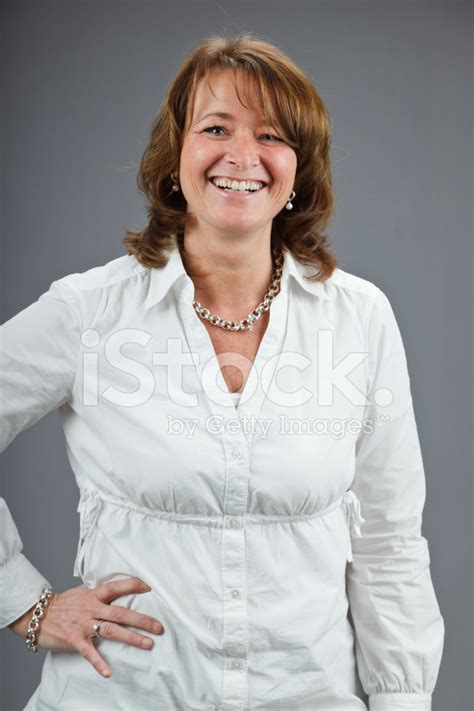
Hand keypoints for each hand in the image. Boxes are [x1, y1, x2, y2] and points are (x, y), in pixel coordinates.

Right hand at [8, 577, 163, 677]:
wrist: (39, 615)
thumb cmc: (63, 604)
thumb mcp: (82, 592)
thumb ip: (99, 592)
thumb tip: (117, 588)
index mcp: (94, 595)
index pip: (117, 586)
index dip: (133, 585)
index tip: (149, 588)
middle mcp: (92, 608)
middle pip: (121, 613)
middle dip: (142, 620)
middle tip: (159, 627)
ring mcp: (84, 625)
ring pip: (112, 631)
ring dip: (131, 638)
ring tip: (148, 644)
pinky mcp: (75, 640)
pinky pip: (89, 653)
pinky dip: (99, 663)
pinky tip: (109, 672)